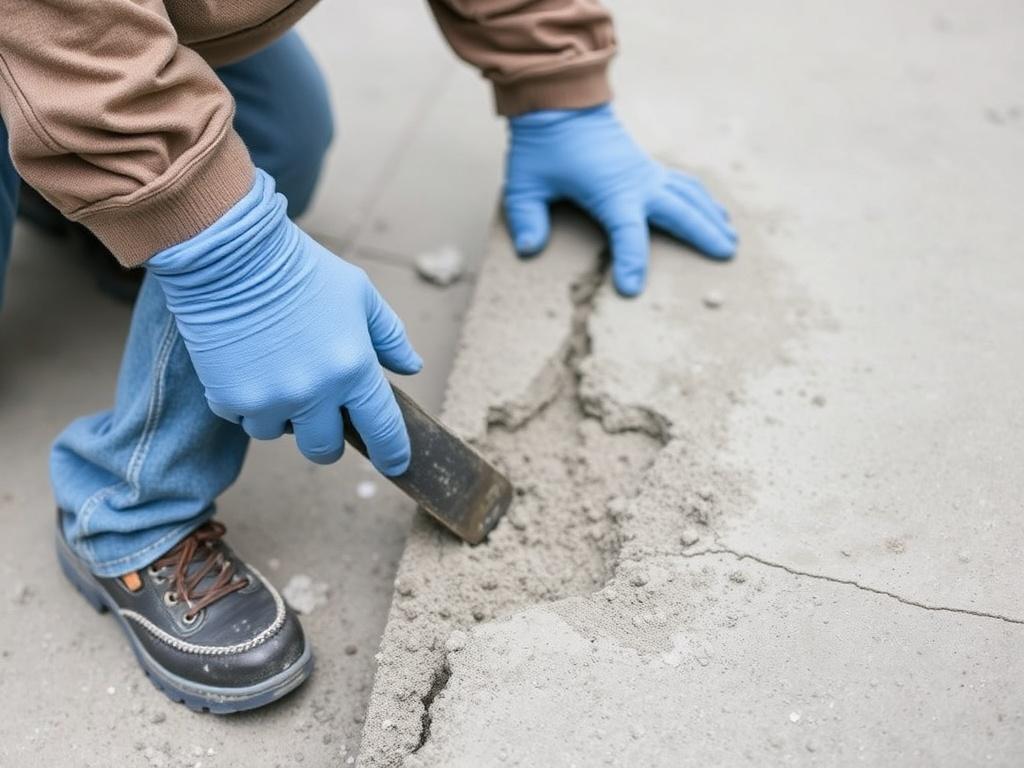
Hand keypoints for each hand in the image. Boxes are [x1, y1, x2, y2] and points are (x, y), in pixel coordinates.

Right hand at [147, 170, 420, 474]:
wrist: (231, 254)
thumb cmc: (302, 269)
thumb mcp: (360, 294)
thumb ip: (389, 337)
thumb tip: (411, 367)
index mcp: (354, 368)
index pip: (382, 429)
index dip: (392, 452)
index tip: (395, 464)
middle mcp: (314, 392)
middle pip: (324, 448)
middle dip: (326, 438)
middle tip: (320, 414)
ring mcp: (270, 399)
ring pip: (279, 433)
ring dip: (281, 414)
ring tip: (277, 370)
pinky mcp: (230, 397)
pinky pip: (242, 418)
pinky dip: (247, 400)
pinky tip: (248, 363)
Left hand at [504, 103, 736, 295]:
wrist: (559, 99)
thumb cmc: (542, 144)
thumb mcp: (524, 183)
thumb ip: (527, 218)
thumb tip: (528, 249)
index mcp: (609, 189)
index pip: (626, 230)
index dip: (630, 260)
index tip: (631, 288)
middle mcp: (636, 181)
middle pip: (678, 211)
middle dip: (702, 235)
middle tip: (726, 256)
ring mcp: (646, 172)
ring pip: (688, 196)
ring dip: (711, 217)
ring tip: (731, 241)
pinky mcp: (647, 166)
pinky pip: (683, 184)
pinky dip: (702, 199)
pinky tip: (715, 213)